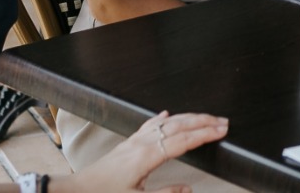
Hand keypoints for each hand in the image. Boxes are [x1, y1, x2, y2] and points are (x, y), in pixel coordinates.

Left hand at [55, 111, 227, 192]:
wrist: (76, 191)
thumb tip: (189, 189)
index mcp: (146, 157)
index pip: (183, 140)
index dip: (204, 135)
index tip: (222, 131)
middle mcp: (141, 144)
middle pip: (178, 126)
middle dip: (202, 121)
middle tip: (222, 122)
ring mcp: (133, 141)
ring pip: (166, 122)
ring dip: (188, 118)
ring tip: (205, 118)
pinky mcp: (127, 144)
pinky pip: (148, 125)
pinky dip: (162, 118)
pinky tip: (167, 115)